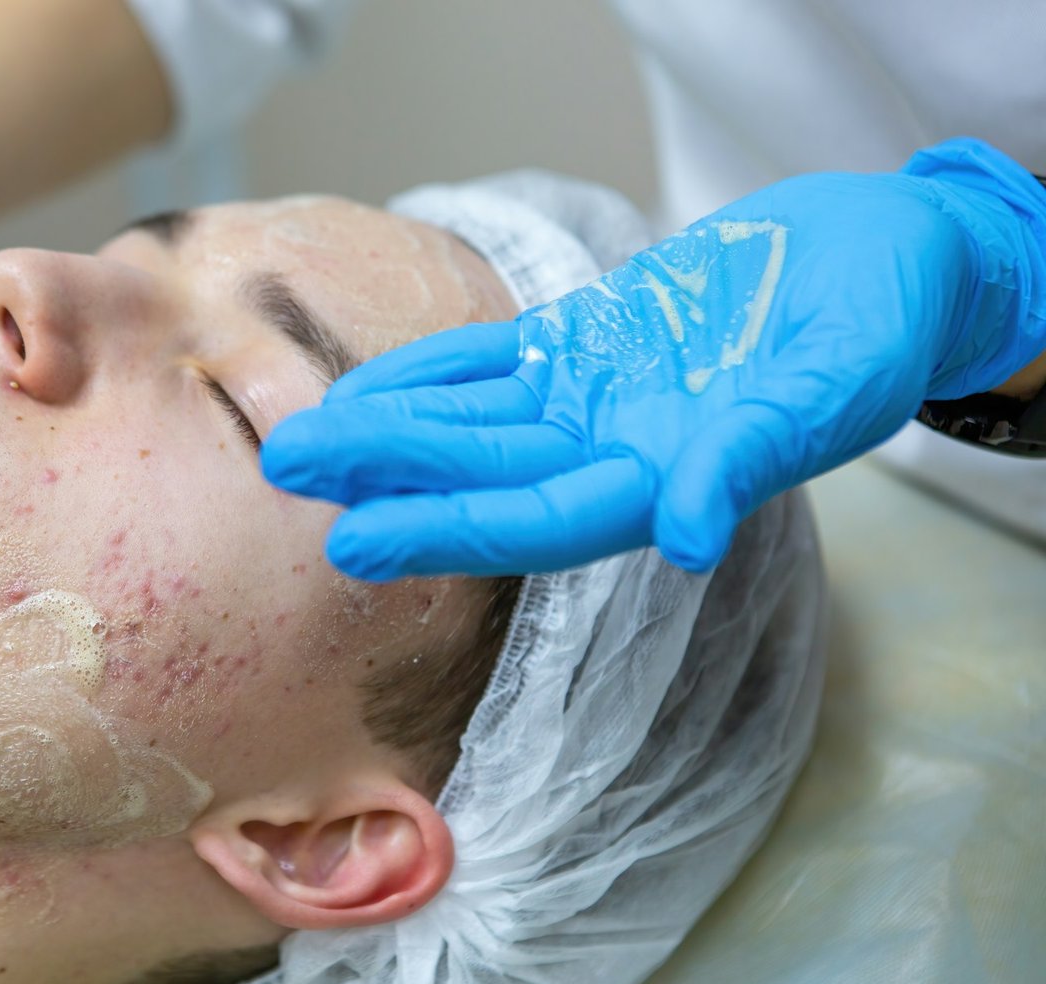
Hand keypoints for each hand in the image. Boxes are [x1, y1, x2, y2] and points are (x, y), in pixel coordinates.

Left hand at [264, 138, 1045, 577]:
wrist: (886, 253)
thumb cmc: (883, 325)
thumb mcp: (834, 386)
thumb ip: (752, 456)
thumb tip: (689, 533)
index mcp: (670, 479)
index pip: (539, 520)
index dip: (447, 530)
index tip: (357, 541)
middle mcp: (617, 450)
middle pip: (482, 476)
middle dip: (385, 479)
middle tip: (287, 476)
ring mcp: (597, 395)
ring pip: (473, 421)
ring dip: (386, 431)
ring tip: (297, 442)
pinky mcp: (590, 338)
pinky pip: (494, 360)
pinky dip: (430, 372)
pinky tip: (365, 386)